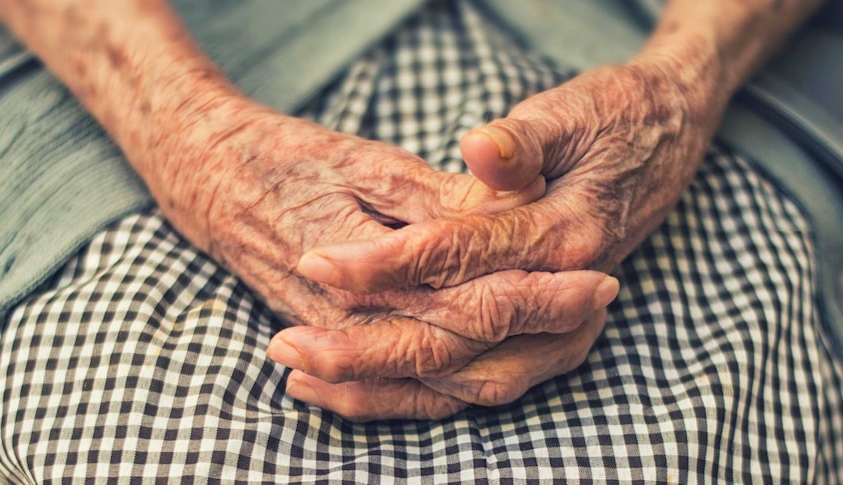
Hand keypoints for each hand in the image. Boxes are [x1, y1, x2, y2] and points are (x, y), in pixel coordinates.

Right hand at [139, 93, 618, 418]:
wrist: (209, 182)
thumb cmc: (286, 161)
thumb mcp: (363, 164)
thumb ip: (433, 205)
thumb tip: (505, 220)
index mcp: (365, 268)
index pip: (467, 300)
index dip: (538, 295)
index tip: (596, 280)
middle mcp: (354, 319)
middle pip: (462, 347)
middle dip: (540, 331)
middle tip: (601, 308)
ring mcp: (343, 339)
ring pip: (436, 380)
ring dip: (507, 364)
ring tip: (569, 340)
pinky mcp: (336, 342)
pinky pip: (398, 392)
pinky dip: (451, 389)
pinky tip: (491, 379)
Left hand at [285, 63, 714, 419]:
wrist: (666, 140)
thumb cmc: (612, 120)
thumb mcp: (569, 115)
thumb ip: (522, 143)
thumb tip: (481, 147)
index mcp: (565, 235)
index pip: (460, 259)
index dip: (386, 263)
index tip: (318, 261)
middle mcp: (565, 296)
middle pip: (456, 336)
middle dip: (367, 346)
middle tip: (289, 344)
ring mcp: (560, 326)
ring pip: (464, 377)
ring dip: (385, 383)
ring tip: (308, 376)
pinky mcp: (547, 339)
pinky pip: (480, 382)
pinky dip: (420, 391)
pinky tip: (363, 387)